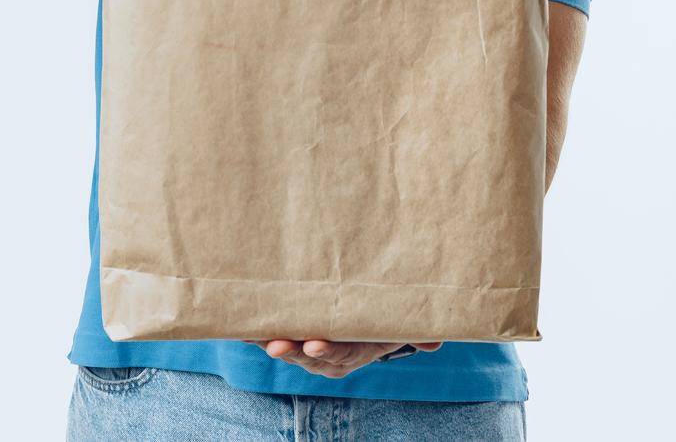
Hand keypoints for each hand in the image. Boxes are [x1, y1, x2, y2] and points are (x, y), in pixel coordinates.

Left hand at [245, 338, 443, 378]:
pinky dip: (256, 333)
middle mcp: (327, 357)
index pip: (340, 355)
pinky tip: (240, 328)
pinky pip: (272, 337)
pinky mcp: (289, 339)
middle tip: (277, 345)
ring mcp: (306, 350)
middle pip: (309, 356)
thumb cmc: (379, 320)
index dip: (327, 351)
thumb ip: (413, 332)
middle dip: (292, 351)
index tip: (314, 345)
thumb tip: (435, 342)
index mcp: (353, 353)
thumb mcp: (398, 327)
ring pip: (288, 349)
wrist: (360, 323)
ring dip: (269, 342)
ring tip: (254, 336)